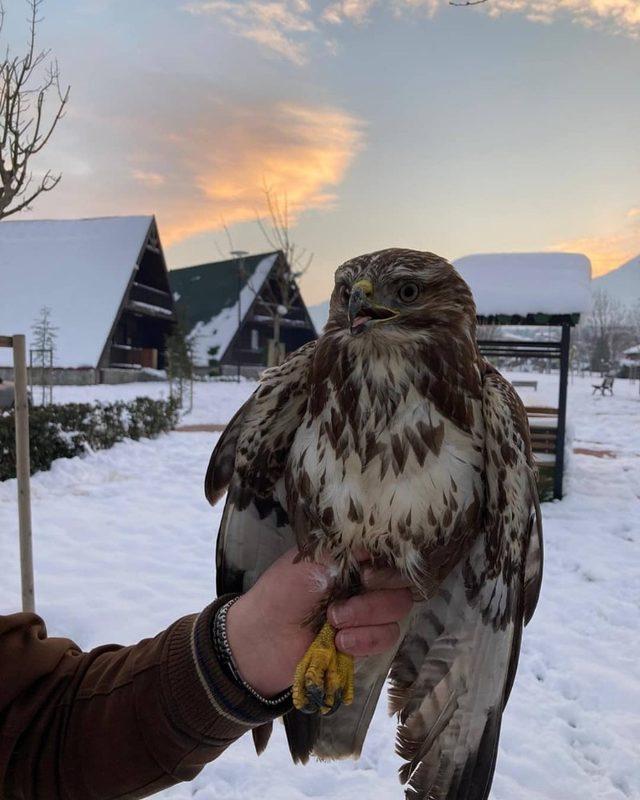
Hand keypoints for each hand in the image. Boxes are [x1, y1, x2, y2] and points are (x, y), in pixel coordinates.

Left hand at [226, 548, 413, 697]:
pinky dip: (366, 640)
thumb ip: (343, 551)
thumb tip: (373, 543)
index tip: (367, 573)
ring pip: (397, 612)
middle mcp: (365, 582)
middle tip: (343, 603)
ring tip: (334, 622)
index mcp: (352, 558)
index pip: (390, 555)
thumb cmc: (280, 593)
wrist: (262, 641)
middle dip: (375, 597)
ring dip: (367, 618)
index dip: (388, 564)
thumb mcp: (308, 562)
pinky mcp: (365, 641)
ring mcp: (367, 613)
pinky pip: (386, 638)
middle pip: (401, 585)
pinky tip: (339, 642)